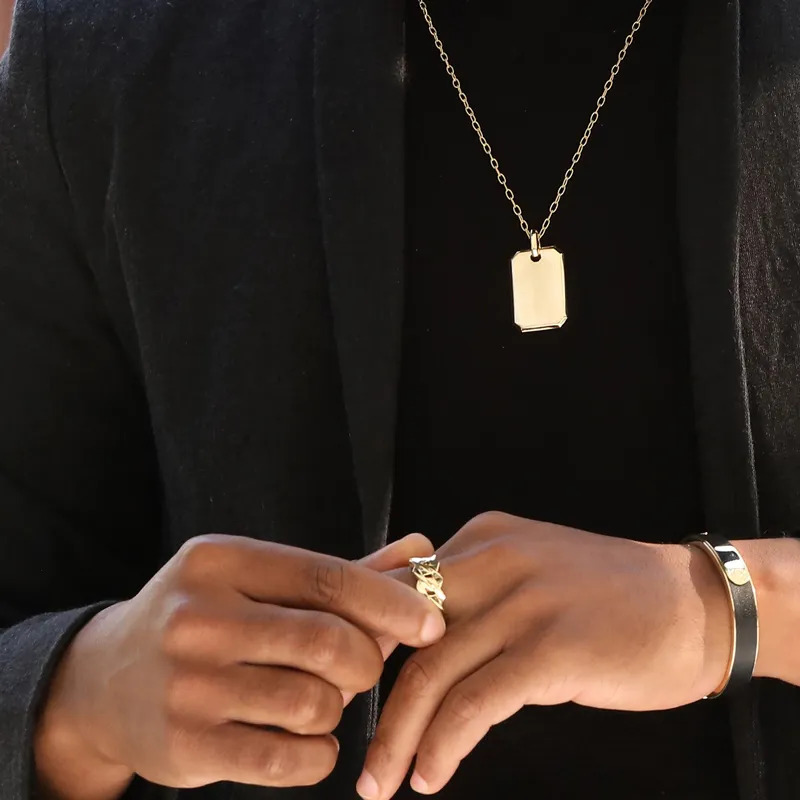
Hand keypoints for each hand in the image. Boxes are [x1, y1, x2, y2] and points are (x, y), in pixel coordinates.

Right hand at [36, 534, 444, 797]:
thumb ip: (341, 572)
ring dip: (335, 709)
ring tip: (314, 700)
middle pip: (330, 643)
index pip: (327, 577)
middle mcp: (198, 617)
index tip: (431, 624)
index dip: (390, 602)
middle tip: (357, 667)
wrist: (102, 680)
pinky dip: (317, 753)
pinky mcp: (185, 747)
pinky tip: (304, 739)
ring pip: (315, 704)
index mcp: (219, 560)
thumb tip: (420, 550)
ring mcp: (187, 685)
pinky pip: (290, 760)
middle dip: (364, 662)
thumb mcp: (255, 580)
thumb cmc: (204, 620)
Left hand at [358, 511, 730, 798]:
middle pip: (400, 625)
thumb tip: (412, 634)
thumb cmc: (606, 597)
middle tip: (339, 731)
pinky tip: (430, 774)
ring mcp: (525, 601)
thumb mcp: (530, 569)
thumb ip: (473, 588)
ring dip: (396, 733)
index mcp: (483, 537)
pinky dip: (444, 744)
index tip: (339, 682)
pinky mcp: (553, 648)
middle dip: (361, 685)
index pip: (397, 582)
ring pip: (431, 670)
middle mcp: (495, 557)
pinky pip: (477, 703)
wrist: (694, 604)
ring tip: (380, 780)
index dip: (359, 635)